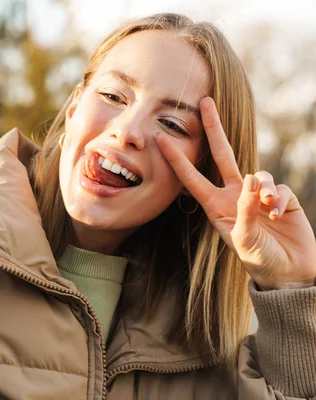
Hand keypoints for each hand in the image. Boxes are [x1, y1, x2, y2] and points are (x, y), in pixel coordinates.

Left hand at [156, 97, 315, 289]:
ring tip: (266, 210)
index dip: (177, 160)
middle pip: (222, 153)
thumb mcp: (244, 240)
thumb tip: (250, 178)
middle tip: (204, 101)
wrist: (288, 272)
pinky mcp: (281, 196)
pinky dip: (277, 200)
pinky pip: (277, 188)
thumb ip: (244, 210)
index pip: (192, 178)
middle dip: (214, 127)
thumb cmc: (258, 260)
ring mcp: (257, 193)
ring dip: (261, 189)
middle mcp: (234, 194)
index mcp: (215, 205)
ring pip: (256, 174)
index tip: (160, 139)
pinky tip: (278, 216)